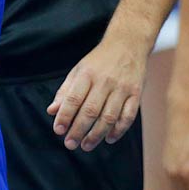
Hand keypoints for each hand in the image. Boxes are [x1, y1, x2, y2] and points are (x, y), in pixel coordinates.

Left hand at [46, 32, 146, 150]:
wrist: (128, 44)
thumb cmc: (99, 61)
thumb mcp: (79, 70)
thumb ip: (65, 91)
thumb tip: (52, 111)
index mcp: (87, 74)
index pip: (73, 99)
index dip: (64, 116)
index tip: (58, 130)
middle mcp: (105, 81)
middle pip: (90, 111)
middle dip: (78, 130)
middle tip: (70, 144)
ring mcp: (122, 88)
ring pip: (109, 117)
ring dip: (96, 135)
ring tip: (86, 145)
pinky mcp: (136, 94)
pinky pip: (128, 117)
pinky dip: (118, 131)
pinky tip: (108, 139)